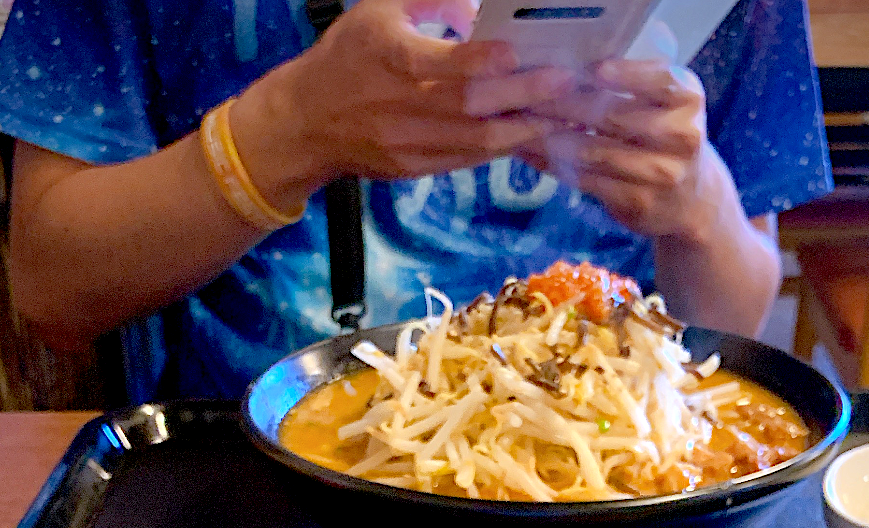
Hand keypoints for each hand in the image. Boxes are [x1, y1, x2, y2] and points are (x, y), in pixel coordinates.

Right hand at [233, 0, 570, 202]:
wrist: (305, 124)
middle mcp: (400, 107)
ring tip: (561, 115)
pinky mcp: (414, 169)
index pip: (441, 66)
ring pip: (474, 142)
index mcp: (390, 58)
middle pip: (470, 107)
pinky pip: (465, 161)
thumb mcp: (377, 10)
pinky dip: (499, 149)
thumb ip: (429, 1)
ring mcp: (408, 144)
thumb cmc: (346, 56)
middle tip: (563, 83)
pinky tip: (529, 135)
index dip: (480, 62)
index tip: (516, 54)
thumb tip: (476, 6)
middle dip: (521, 97)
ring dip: (522, 130)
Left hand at [518, 59, 716, 241]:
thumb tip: (573, 69)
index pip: (658, 81)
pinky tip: (533, 155)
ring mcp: (659, 173)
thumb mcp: (667, 103)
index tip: (594, 70)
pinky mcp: (636, 202)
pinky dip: (556, 166)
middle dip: (566, 104)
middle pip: (615, 116)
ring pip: (595, 150)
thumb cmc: (667, 137)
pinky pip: (588, 180)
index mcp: (688, 100)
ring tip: (522, 124)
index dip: (626, 75)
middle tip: (530, 94)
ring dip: (552, 137)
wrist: (692, 198)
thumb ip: (634, 86)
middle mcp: (680, 136)